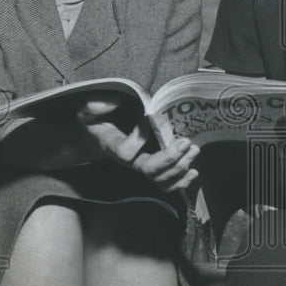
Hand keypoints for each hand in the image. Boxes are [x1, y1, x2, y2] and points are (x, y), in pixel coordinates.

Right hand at [76, 96, 198, 192]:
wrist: (107, 125)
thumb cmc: (101, 115)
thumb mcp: (91, 108)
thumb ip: (96, 105)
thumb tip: (114, 101)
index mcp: (113, 145)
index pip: (124, 152)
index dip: (138, 139)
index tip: (147, 119)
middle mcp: (130, 160)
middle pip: (148, 169)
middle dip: (169, 158)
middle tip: (185, 142)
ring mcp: (144, 165)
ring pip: (161, 179)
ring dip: (180, 168)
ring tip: (194, 150)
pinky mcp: (156, 167)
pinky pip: (167, 183)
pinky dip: (182, 181)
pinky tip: (194, 172)